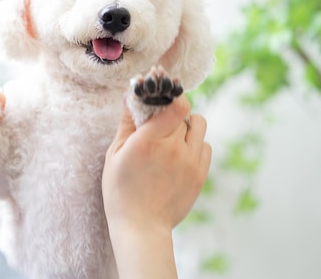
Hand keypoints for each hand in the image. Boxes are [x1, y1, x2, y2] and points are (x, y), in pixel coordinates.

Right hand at [102, 95, 210, 278]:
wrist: (141, 226)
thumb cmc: (120, 190)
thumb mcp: (114, 154)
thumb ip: (127, 123)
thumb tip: (130, 95)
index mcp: (149, 140)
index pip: (176, 105)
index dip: (171, 96)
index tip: (162, 96)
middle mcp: (173, 148)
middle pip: (185, 112)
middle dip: (171, 113)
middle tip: (159, 123)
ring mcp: (190, 161)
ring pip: (199, 126)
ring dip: (186, 126)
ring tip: (171, 138)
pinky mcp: (200, 174)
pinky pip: (206, 146)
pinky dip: (195, 145)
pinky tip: (179, 155)